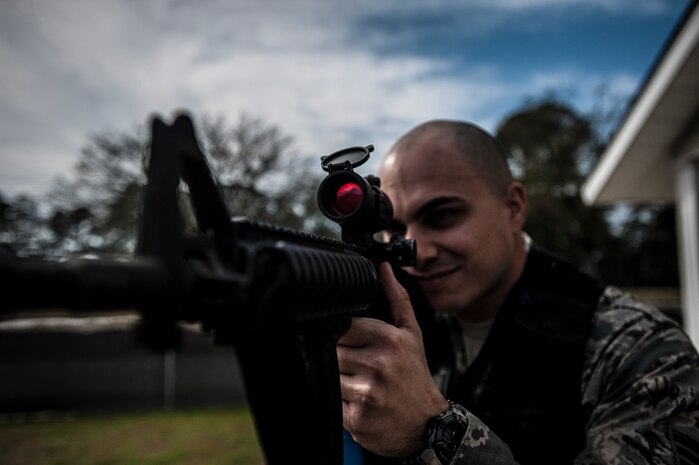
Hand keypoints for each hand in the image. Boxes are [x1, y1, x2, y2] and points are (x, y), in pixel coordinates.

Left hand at [337, 262, 448, 456]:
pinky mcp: (356, 417)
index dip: (342, 333)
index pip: (344, 326)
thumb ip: (397, 299)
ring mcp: (367, 392)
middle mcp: (378, 365)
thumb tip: (383, 269)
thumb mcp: (413, 334)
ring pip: (329, 375)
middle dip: (339, 356)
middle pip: (333, 350)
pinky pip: (330, 402)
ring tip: (355, 382)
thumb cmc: (416, 377)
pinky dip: (337, 401)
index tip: (348, 340)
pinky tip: (353, 400)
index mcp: (390, 340)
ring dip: (337, 379)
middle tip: (354, 364)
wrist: (428, 425)